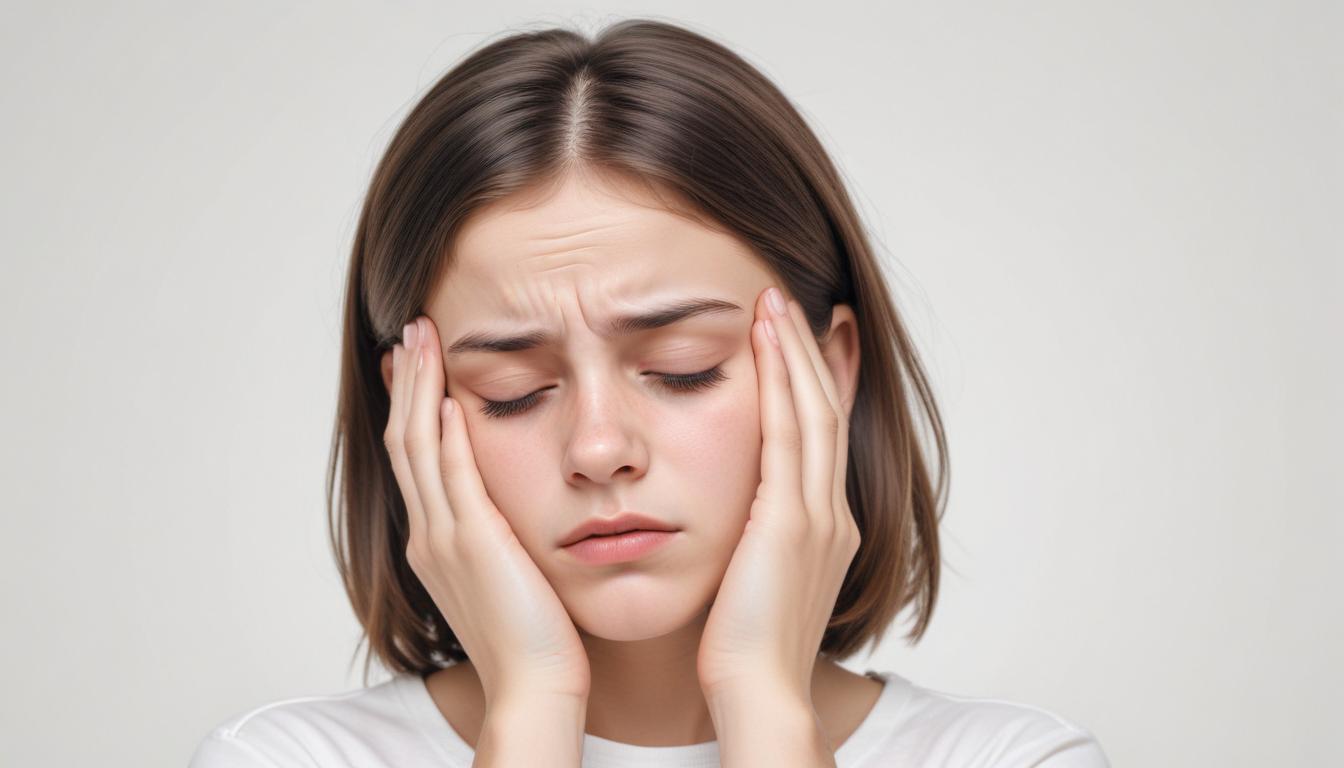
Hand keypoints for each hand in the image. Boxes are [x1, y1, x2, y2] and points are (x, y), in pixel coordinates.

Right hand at [383, 316, 590, 707]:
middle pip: (405, 441)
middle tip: (410, 333)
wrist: (534, 685)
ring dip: (421, 389)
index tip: (415, 365)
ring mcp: (445, 538)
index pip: (415, 457)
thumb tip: (512, 507)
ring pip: (420, 446)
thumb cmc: (537, 636)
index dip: (412, 406)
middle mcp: (429, 534)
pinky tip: (453, 394)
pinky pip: (454, 474)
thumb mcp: (510, 571)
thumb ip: (502, 534)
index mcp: (436, 541)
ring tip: (422, 339)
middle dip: (408, 383)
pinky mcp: (474, 542)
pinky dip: (447, 432)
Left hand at [696, 286, 859, 703]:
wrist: (757, 694)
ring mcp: (819, 516)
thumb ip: (753, 543)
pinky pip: (790, 432)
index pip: (823, 437)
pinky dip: (782, 381)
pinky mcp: (791, 521)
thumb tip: (730, 520)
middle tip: (790, 302)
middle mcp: (833, 514)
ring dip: (795, 352)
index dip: (815, 384)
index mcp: (826, 529)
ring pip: (815, 411)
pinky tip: (764, 341)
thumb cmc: (743, 652)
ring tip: (775, 304)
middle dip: (809, 353)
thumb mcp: (753, 583)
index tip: (799, 342)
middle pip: (827, 411)